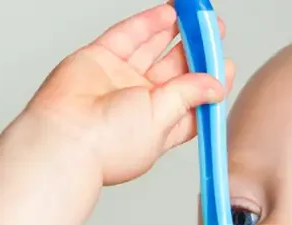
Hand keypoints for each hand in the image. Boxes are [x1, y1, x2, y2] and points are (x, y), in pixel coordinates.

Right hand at [26, 2, 234, 184]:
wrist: (65, 138)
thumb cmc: (110, 144)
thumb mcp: (162, 120)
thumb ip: (188, 96)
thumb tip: (216, 85)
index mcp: (161, 127)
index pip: (192, 103)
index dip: (210, 84)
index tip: (225, 66)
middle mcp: (142, 104)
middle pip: (176, 72)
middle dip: (196, 52)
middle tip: (215, 31)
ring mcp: (121, 80)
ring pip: (154, 50)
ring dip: (176, 33)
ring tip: (197, 16)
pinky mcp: (101, 59)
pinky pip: (128, 36)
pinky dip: (149, 24)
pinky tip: (169, 13)